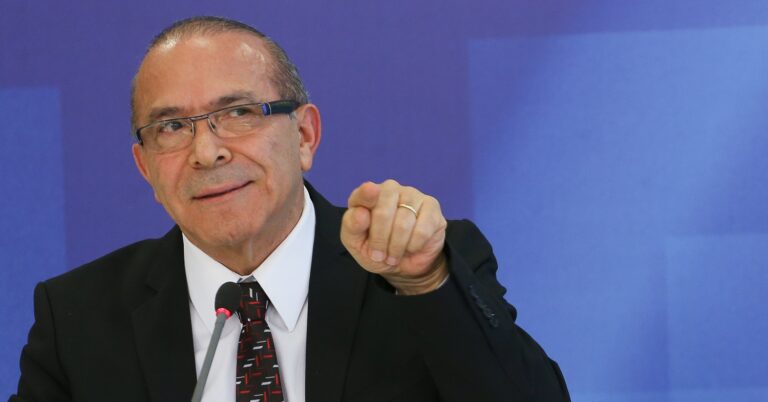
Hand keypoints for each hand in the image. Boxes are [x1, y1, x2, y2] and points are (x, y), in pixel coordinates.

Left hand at [341, 180, 447, 294]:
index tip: (368, 195)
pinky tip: (411, 247)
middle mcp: (390, 190)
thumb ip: (352, 226)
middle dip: (380, 241)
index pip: (364, 193)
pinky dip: (414, 245)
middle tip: (379, 255)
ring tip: (393, 255)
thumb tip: (361, 213)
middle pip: (383, 212)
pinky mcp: (432, 207)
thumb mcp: (356, 244)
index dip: (366, 195)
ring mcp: (412, 195)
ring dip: (396, 247)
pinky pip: (422, 230)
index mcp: (366, 196)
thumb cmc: (376, 250)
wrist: (403, 265)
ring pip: (403, 224)